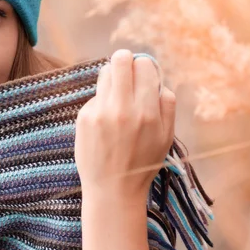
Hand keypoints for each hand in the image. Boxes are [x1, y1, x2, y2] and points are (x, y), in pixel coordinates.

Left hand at [75, 49, 175, 200]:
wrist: (112, 189)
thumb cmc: (142, 162)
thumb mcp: (166, 137)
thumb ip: (167, 105)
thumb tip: (159, 80)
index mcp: (146, 112)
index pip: (144, 66)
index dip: (145, 67)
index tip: (143, 74)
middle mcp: (121, 108)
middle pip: (120, 60)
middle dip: (125, 61)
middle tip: (126, 71)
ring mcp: (99, 112)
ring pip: (105, 73)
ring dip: (112, 78)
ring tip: (117, 96)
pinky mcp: (83, 117)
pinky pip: (95, 96)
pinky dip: (101, 101)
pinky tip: (105, 120)